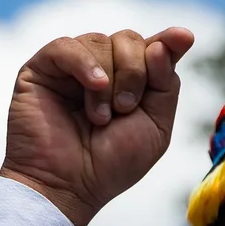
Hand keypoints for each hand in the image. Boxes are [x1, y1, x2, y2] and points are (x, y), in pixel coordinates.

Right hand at [0, 27, 195, 225]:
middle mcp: (100, 69)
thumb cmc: (110, 165)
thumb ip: (167, 84)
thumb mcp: (156, 126)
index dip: (168, 41)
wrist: (68, 187)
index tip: (184, 38)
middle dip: (135, 72)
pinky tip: (93, 86)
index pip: (152, 47)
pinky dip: (84, 64)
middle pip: (128, 39)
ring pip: (100, 41)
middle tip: (124, 110)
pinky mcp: (40, 70)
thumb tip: (167, 40)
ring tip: (100, 117)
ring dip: (108, 80)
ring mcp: (69, 68)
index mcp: (129, 82)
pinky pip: (66, 46)